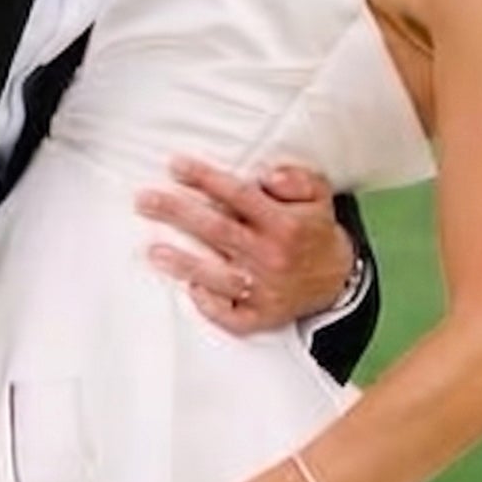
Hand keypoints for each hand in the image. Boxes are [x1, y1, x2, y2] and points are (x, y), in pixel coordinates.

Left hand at [138, 160, 353, 336]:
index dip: (205, 179)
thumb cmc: (313, 228)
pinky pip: (232, 316)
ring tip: (153, 250)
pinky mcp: (263, 316)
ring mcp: (266, 290)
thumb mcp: (318, 194)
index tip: (174, 165)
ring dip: (184, 263)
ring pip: (219, 277)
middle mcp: (273, 257)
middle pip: (219, 231)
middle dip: (178, 213)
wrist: (337, 278)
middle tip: (144, 200)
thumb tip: (267, 176)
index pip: (239, 196)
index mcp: (284, 224)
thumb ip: (296, 178)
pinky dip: (210, 305)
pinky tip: (190, 289)